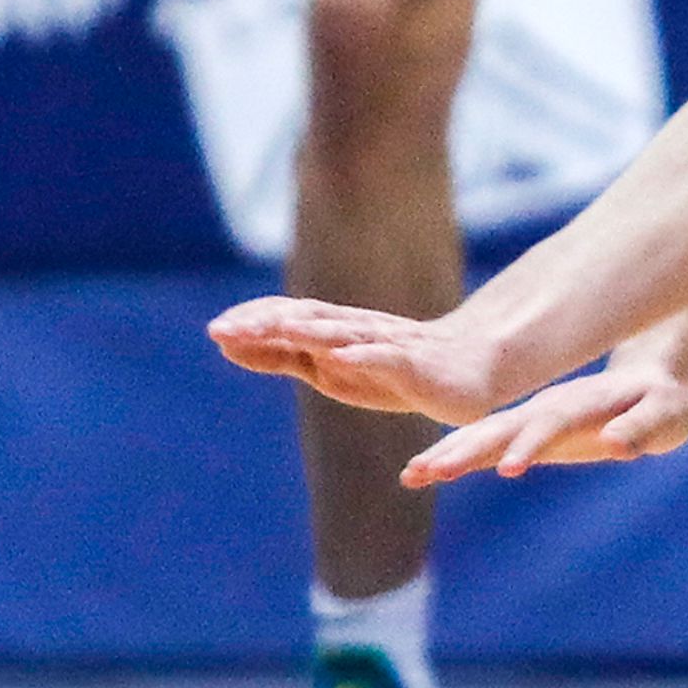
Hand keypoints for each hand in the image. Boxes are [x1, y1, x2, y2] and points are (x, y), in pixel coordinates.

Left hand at [208, 297, 513, 425]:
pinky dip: (364, 355)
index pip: (289, 316)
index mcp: (334, 332)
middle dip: (264, 324)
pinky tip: (341, 356)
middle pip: (307, 319)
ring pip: (342, 333)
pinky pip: (387, 357)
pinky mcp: (415, 365)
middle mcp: (356, 330)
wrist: (471, 370)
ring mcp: (387, 344)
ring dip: (305, 332)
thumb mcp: (329, 367)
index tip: (215, 329)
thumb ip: (284, 355)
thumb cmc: (395, 371)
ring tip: (271, 331)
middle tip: (221, 329)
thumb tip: (230, 344)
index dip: (253, 320)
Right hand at [403, 364, 687, 487]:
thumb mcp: (666, 416)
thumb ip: (642, 428)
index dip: (531, 444)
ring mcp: (532, 417)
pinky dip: (451, 456)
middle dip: (469, 449)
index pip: (553, 423)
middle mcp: (548, 406)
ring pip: (484, 434)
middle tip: (431, 472)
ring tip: (412, 476)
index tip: (508, 469)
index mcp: (583, 402)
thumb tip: (619, 445)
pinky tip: (417, 474)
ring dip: (449, 453)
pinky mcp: (524, 432)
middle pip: (503, 427)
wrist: (651, 382)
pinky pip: (482, 445)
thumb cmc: (665, 404)